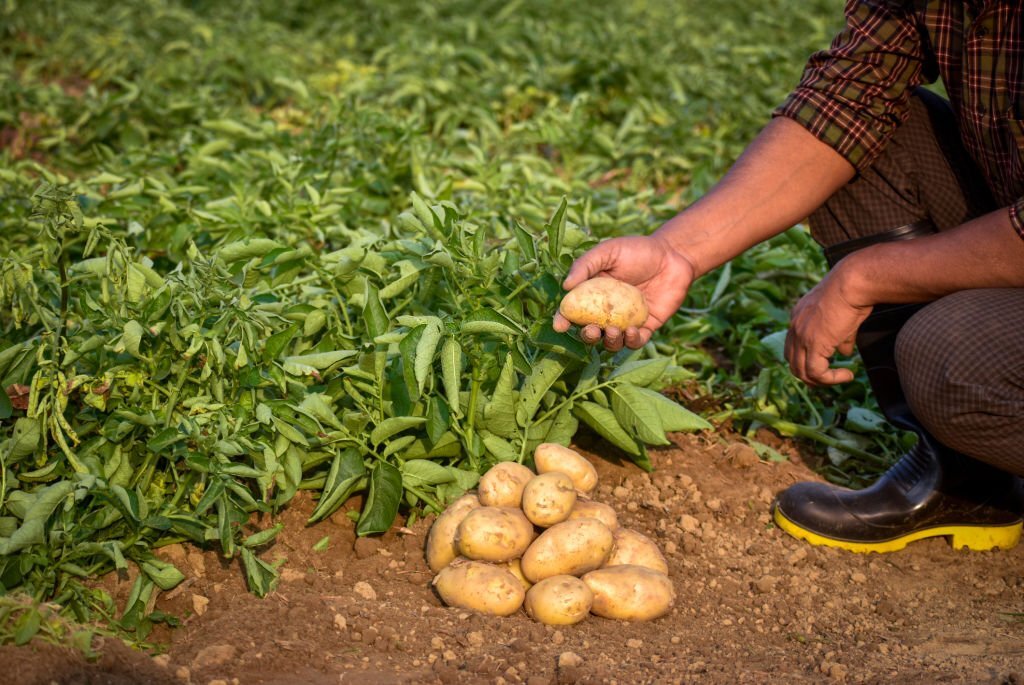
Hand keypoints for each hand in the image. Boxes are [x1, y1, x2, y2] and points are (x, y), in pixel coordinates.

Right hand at [552, 235, 695, 350]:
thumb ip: (586, 265)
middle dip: (587, 336)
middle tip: (591, 330)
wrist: (673, 255)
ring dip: (608, 342)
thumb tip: (565, 286)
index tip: (559, 325)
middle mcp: (607, 312)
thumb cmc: (637, 250)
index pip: (573, 311)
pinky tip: (632, 331)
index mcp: (592, 295)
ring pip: (612, 342)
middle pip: (591, 332)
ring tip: (612, 331)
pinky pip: (636, 342)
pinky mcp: (646, 327)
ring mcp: (626, 321)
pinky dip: (631, 342)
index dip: (563, 320)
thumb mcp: (607, 251)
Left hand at [785, 268, 872, 384]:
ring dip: (821, 381)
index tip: (824, 367)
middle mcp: (794, 327)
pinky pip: (816, 372)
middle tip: (829, 380)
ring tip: (840, 378)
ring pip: (801, 371)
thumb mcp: (843, 317)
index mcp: (798, 317)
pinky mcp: (813, 344)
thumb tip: (845, 353)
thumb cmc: (853, 293)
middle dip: (809, 376)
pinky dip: (830, 379)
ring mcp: (801, 336)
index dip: (806, 360)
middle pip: (792, 362)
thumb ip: (841, 338)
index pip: (792, 347)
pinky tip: (847, 375)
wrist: (852, 282)